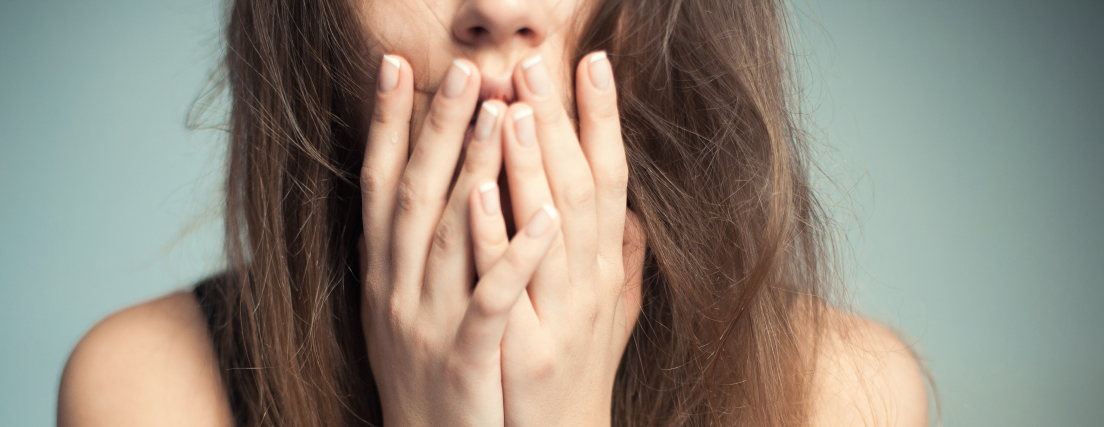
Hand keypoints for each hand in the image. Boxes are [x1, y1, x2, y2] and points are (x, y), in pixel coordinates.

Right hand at [359, 55, 561, 426]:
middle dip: (438, 130)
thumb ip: (425, 253)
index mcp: (385, 276)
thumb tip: (450, 185)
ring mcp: (427, 328)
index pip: (380, 186)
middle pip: (414, 196)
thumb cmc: (436, 380)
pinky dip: (516, 256)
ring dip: (475, 172)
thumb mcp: (413, 312)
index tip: (395, 67)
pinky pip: (492, 302)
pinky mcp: (465, 362)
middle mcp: (396, 294)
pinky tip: (549, 217)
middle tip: (464, 71)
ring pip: (449, 237)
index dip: (386, 126)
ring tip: (502, 116)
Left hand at [469, 52, 645, 425]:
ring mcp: (559, 316)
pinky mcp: (524, 350)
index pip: (610, 179)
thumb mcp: (611, 312)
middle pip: (580, 189)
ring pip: (549, 227)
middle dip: (561, 121)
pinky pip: (507, 285)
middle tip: (540, 60)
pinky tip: (480, 191)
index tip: (593, 61)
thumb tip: (630, 209)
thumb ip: (621, 259)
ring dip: (532, 163)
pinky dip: (496, 236)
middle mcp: (590, 284)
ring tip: (515, 104)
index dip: (603, 120)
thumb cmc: (578, 371)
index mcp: (605, 268)